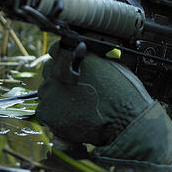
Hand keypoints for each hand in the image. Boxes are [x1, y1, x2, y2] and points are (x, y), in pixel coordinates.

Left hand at [35, 43, 171, 165]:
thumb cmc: (126, 96)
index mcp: (76, 56)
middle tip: (73, 90)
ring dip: (56, 97)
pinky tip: (72, 118)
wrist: (125, 121)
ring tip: (75, 107)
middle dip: (59, 79)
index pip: (56, 50)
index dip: (61, 59)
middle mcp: (60, 70)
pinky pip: (45, 110)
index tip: (65, 66)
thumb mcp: (115, 67)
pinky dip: (55, 115)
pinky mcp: (46, 110)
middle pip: (49, 70)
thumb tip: (91, 60)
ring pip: (46, 91)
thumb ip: (95, 61)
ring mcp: (51, 90)